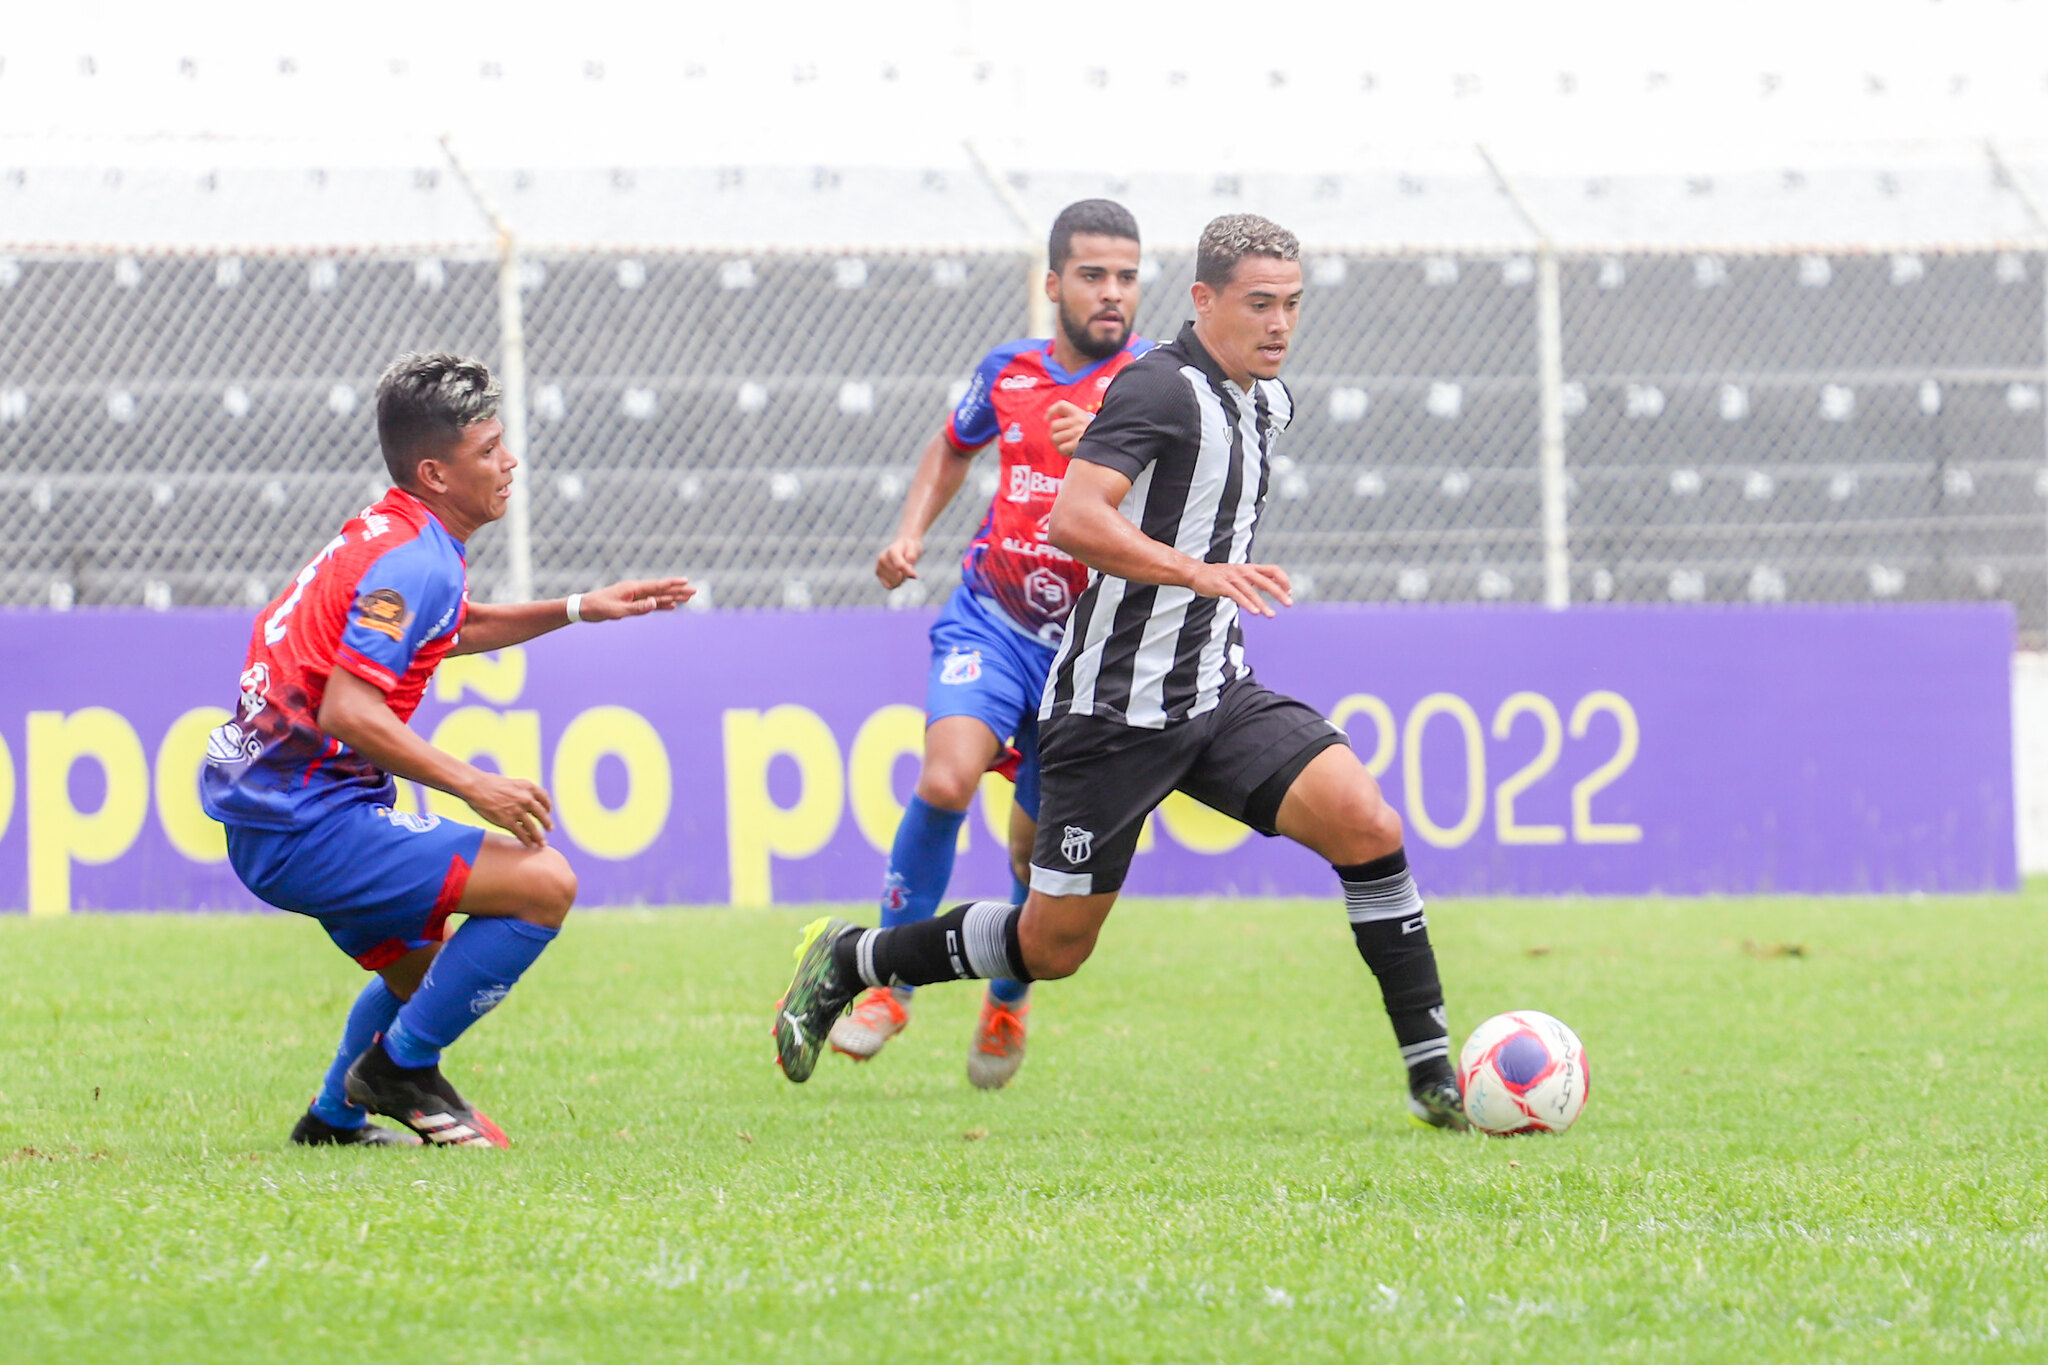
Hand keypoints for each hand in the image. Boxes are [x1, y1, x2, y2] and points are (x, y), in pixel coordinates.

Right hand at [463, 772, 555, 847]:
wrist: (476, 786)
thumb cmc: (490, 783)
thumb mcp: (512, 783)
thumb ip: (521, 791)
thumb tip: (528, 800)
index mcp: (528, 787)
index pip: (544, 798)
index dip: (547, 806)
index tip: (548, 811)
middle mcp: (526, 799)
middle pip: (542, 814)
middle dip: (547, 823)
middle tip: (550, 829)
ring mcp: (518, 811)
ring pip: (532, 828)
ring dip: (538, 837)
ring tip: (542, 843)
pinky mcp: (508, 821)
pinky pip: (521, 834)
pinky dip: (527, 841)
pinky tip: (530, 845)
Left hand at [577, 578, 692, 619]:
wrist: (583, 608)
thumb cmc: (598, 609)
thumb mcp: (617, 611)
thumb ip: (637, 608)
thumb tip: (655, 603)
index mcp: (633, 588)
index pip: (657, 586)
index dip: (672, 584)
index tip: (686, 581)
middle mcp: (636, 590)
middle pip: (661, 590)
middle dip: (678, 590)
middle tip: (694, 591)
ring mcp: (634, 596)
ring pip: (658, 596)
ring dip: (673, 597)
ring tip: (687, 598)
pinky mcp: (631, 603)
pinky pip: (651, 603)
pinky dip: (662, 605)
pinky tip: (671, 606)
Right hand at [875, 535, 922, 588]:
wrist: (902, 545)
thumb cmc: (910, 548)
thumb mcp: (915, 550)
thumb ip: (912, 559)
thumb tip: (911, 575)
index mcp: (892, 551)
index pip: (900, 566)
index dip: (908, 572)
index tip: (915, 575)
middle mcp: (882, 558)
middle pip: (897, 577)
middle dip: (905, 576)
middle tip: (907, 569)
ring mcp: (878, 565)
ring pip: (893, 583)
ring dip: (900, 580)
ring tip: (902, 571)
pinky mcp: (877, 573)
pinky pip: (888, 586)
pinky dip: (895, 584)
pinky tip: (897, 577)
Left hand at [1046, 400, 1093, 457]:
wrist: (1104, 446)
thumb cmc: (1087, 434)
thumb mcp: (1080, 421)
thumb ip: (1067, 417)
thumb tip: (1046, 418)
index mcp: (1079, 412)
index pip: (1061, 405)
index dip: (1051, 411)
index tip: (1047, 419)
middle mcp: (1079, 420)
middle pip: (1053, 425)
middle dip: (1053, 434)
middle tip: (1060, 439)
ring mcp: (1078, 431)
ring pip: (1054, 438)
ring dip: (1058, 444)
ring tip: (1066, 445)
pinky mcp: (1078, 444)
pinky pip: (1061, 447)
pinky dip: (1063, 451)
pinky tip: (1070, 451)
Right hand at [1187, 562, 1292, 617]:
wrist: (1196, 573)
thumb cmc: (1221, 576)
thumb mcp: (1241, 575)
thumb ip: (1256, 579)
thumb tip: (1276, 585)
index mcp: (1250, 568)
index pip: (1273, 570)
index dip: (1283, 580)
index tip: (1289, 592)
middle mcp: (1243, 571)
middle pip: (1265, 581)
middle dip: (1278, 593)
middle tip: (1289, 603)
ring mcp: (1232, 578)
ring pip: (1251, 591)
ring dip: (1262, 604)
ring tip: (1271, 615)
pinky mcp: (1222, 585)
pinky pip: (1237, 595)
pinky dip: (1246, 604)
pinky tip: (1254, 612)